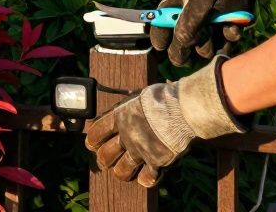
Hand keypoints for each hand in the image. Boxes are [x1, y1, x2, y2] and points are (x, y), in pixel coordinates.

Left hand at [85, 55, 244, 186]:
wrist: (182, 108)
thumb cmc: (163, 98)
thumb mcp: (139, 97)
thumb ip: (131, 106)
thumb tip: (129, 101)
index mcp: (119, 117)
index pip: (96, 133)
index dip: (93, 141)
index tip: (93, 144)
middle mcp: (126, 136)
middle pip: (104, 156)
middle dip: (105, 160)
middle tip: (108, 161)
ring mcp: (140, 150)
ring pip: (121, 171)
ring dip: (122, 172)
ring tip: (126, 171)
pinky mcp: (156, 162)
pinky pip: (145, 179)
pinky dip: (146, 179)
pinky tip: (149, 175)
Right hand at [150, 0, 275, 65]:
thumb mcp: (195, 7)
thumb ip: (184, 29)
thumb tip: (177, 52)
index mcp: (176, 8)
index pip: (160, 24)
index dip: (159, 36)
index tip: (160, 47)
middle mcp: (191, 18)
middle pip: (182, 42)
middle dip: (188, 47)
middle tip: (190, 53)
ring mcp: (209, 25)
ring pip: (204, 48)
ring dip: (210, 43)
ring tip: (217, 31)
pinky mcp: (226, 29)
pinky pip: (224, 43)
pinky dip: (228, 36)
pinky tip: (231, 27)